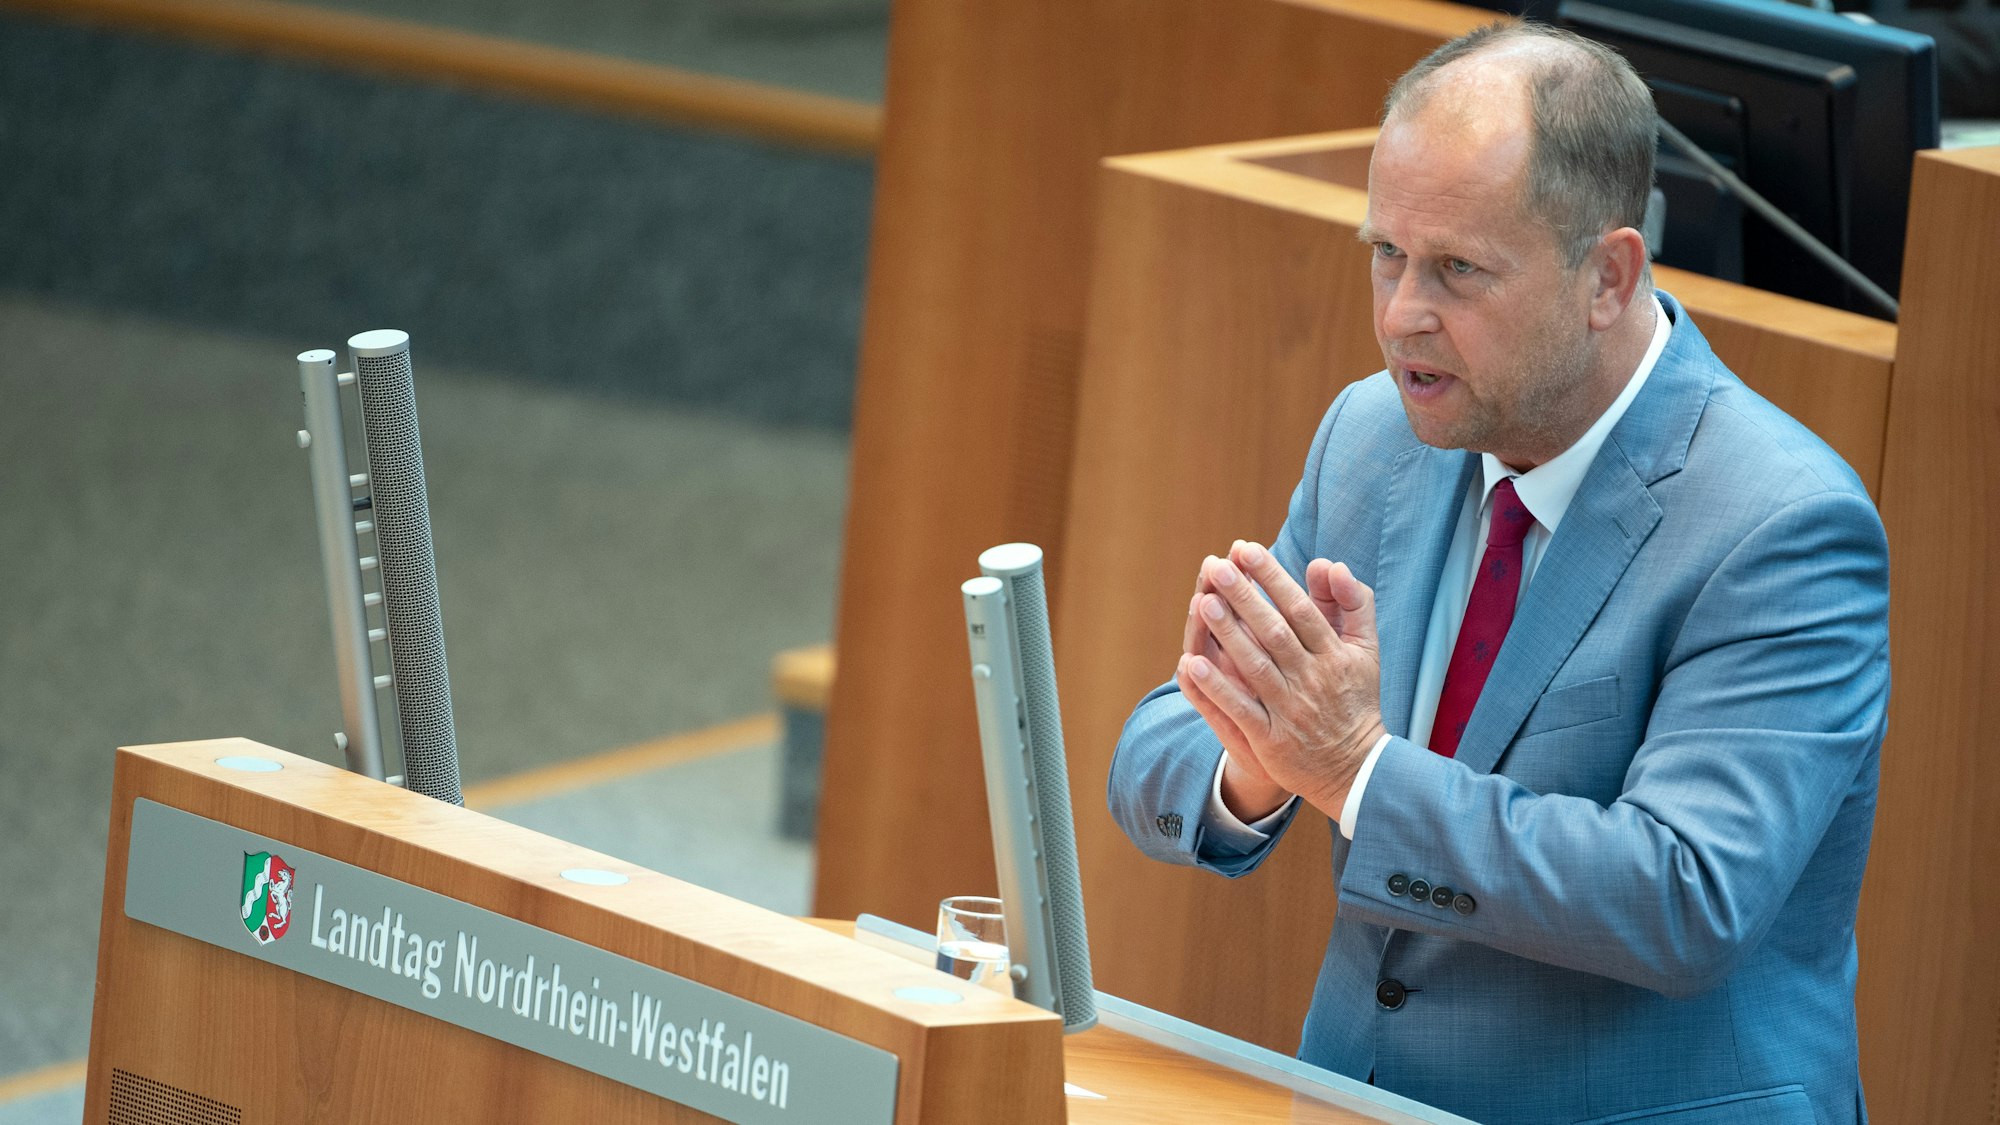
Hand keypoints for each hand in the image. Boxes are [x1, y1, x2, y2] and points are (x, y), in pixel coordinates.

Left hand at [1184, 542, 1386, 819]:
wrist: (1355, 768)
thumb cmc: (1355, 698)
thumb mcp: (1366, 648)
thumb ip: (1353, 602)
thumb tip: (1329, 563)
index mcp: (1334, 656)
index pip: (1301, 609)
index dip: (1273, 578)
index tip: (1246, 549)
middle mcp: (1313, 680)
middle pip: (1274, 633)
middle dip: (1245, 598)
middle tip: (1216, 567)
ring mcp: (1290, 712)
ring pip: (1255, 668)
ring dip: (1228, 635)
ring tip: (1202, 602)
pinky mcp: (1271, 742)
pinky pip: (1240, 711)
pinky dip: (1216, 689)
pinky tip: (1191, 664)